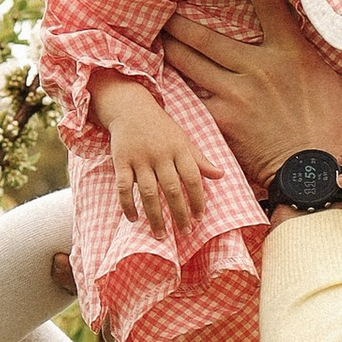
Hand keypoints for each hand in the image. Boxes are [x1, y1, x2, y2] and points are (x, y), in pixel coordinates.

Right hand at [93, 74, 208, 235]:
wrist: (130, 107)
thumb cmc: (161, 127)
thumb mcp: (183, 139)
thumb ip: (200, 160)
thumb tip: (221, 175)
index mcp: (179, 149)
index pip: (193, 178)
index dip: (198, 200)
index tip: (199, 218)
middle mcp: (160, 155)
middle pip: (172, 189)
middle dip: (180, 214)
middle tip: (185, 233)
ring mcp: (139, 158)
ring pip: (148, 193)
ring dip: (155, 216)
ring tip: (161, 235)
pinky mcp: (120, 161)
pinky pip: (123, 187)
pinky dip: (127, 204)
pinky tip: (133, 219)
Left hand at [163, 0, 341, 188]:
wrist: (318, 173)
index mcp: (290, 52)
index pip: (266, 2)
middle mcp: (259, 67)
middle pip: (206, 35)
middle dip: (180, 20)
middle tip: (161, 6)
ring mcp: (237, 93)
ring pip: (190, 62)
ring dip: (170, 48)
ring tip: (156, 36)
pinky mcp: (224, 120)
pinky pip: (191, 98)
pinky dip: (174, 87)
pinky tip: (160, 79)